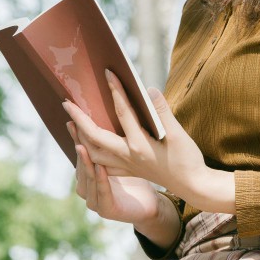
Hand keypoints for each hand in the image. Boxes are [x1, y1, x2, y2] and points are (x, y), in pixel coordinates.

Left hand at [62, 69, 206, 198]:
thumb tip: (149, 90)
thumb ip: (162, 112)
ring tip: (71, 123)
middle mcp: (128, 156)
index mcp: (140, 145)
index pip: (123, 113)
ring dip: (80, 138)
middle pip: (95, 136)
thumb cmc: (188, 159)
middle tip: (66, 102)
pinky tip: (85, 147)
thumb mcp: (179, 134)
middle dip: (79, 119)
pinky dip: (90, 155)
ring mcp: (127, 166)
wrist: (193, 186)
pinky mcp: (130, 171)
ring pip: (94, 154)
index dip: (115, 90)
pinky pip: (102, 165)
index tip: (107, 73)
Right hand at [66, 121, 162, 225]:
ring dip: (84, 162)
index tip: (72, 118)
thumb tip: (111, 112)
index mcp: (90, 173)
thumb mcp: (125, 156)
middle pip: (81, 162)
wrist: (153, 206)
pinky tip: (99, 168)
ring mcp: (95, 199)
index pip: (82, 151)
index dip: (76, 135)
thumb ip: (115, 140)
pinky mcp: (106, 209)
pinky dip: (100, 180)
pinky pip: (102, 191)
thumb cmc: (139, 179)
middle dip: (77, 144)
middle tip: (72, 125)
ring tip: (82, 146)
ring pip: (87, 178)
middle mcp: (88, 186)